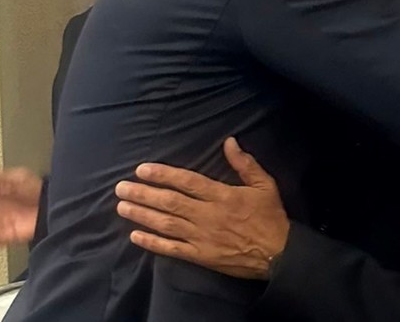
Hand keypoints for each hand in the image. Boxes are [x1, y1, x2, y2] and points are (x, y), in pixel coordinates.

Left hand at [114, 137, 289, 279]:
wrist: (279, 254)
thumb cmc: (270, 217)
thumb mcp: (264, 185)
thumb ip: (245, 164)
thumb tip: (229, 141)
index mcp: (221, 196)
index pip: (187, 182)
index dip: (163, 175)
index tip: (142, 170)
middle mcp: (207, 216)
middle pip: (169, 202)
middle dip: (143, 194)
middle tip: (120, 187)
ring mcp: (201, 238)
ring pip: (166, 224)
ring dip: (142, 215)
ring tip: (122, 206)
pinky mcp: (200, 256)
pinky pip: (172, 249)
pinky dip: (152, 243)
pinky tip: (135, 236)